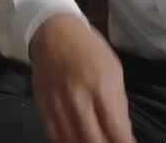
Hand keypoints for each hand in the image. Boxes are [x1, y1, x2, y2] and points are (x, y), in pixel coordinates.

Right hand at [29, 13, 133, 142]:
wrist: (53, 33)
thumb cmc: (89, 49)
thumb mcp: (114, 71)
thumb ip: (118, 104)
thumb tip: (122, 132)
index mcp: (102, 88)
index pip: (117, 132)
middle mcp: (79, 101)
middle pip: (94, 142)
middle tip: (111, 142)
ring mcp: (58, 107)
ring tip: (95, 141)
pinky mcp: (42, 110)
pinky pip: (55, 138)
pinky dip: (67, 142)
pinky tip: (76, 139)